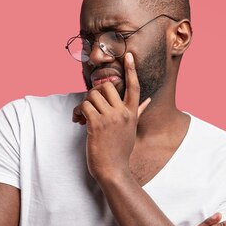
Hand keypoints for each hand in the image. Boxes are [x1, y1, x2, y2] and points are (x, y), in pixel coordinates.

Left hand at [72, 53, 149, 181]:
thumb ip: (138, 112)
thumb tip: (147, 99)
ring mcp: (110, 118)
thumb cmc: (120, 151)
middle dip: (94, 93)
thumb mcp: (132, 129)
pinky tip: (78, 121)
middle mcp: (123, 113)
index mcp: (132, 113)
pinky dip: (77, 112)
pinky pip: (83, 106)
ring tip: (82, 117)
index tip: (128, 54)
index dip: (131, 69)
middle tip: (89, 106)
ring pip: (92, 95)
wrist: (113, 170)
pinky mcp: (97, 124)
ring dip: (84, 104)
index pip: (134, 86)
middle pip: (106, 85)